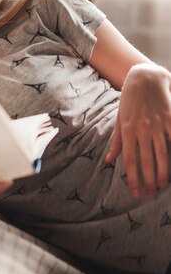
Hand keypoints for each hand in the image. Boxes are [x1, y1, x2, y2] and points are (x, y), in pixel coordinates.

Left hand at [106, 63, 170, 197]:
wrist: (144, 78)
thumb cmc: (129, 100)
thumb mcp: (119, 119)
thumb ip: (116, 141)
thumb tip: (109, 160)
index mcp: (127, 130)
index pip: (130, 160)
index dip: (132, 178)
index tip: (135, 193)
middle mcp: (142, 129)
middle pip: (146, 161)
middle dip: (148, 180)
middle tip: (150, 195)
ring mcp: (157, 124)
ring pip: (162, 154)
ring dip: (162, 173)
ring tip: (162, 187)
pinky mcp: (170, 119)